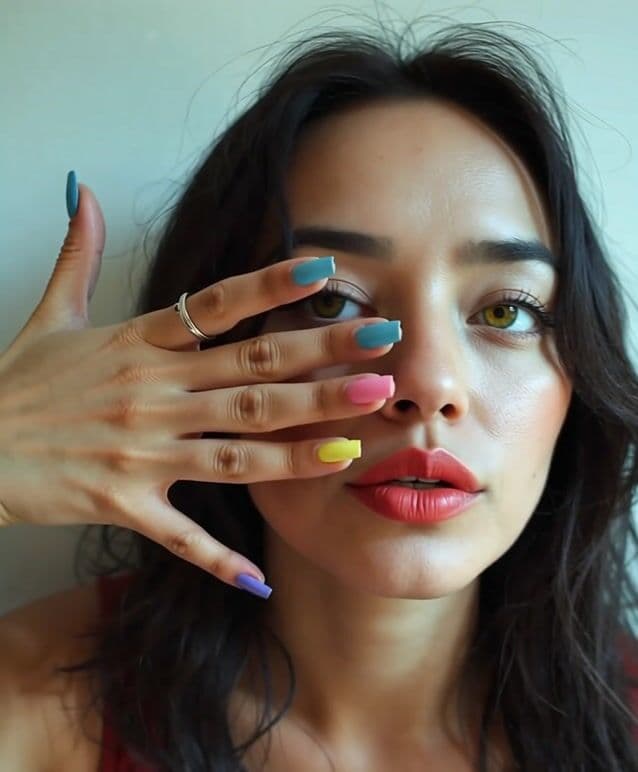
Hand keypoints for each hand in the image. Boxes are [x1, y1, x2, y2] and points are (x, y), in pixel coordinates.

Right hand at [0, 175, 399, 592]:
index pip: (215, 306)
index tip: (325, 269)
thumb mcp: (47, 315)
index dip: (269, 286)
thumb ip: (75, 255)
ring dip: (299, 446)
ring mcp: (140, 451)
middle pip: (250, 375)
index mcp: (138, 345)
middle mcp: (151, 394)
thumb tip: (79, 192)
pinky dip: (217, 557)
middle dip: (320, 364)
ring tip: (358, 440)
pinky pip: (179, 534)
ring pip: (235, 447)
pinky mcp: (122, 502)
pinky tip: (261, 579)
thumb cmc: (15, 384)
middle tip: (384, 354)